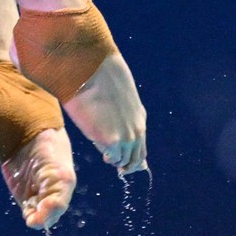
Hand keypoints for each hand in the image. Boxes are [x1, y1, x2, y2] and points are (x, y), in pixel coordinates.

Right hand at [62, 53, 147, 174]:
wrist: (94, 72)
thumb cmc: (102, 80)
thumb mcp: (120, 100)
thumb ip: (124, 117)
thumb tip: (117, 133)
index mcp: (140, 119)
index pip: (141, 149)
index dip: (132, 158)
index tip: (123, 162)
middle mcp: (137, 131)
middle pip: (135, 159)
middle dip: (124, 163)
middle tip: (112, 161)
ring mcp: (125, 138)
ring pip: (122, 161)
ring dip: (113, 158)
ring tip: (102, 146)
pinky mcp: (111, 141)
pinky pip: (111, 158)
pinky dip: (106, 155)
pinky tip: (98, 145)